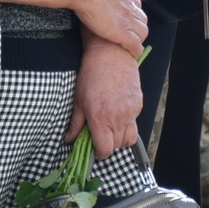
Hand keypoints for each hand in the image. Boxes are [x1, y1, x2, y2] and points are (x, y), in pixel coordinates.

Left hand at [67, 35, 141, 153]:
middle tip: (101, 135)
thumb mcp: (78, 100)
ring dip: (120, 138)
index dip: (100, 153)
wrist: (110, 54)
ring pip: (130, 138)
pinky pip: (134, 123)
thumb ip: (75, 124)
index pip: (105, 149)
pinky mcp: (139, 104)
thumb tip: (69, 139)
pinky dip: (127, 124)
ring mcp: (131, 111)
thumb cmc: (91, 75)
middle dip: (109, 144)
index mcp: (101, 118)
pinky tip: (118, 112)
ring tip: (111, 127)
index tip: (96, 149)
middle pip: (118, 146)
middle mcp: (118, 117)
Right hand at [70, 0, 147, 57]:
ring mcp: (129, 22)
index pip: (137, 8)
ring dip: (137, 42)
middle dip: (138, 30)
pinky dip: (134, 52)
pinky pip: (135, 46)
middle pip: (143, 22)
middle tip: (128, 37)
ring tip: (128, 48)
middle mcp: (132, 8)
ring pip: (142, 35)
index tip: (126, 21)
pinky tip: (130, 55)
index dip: (132, 16)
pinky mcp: (123, 34)